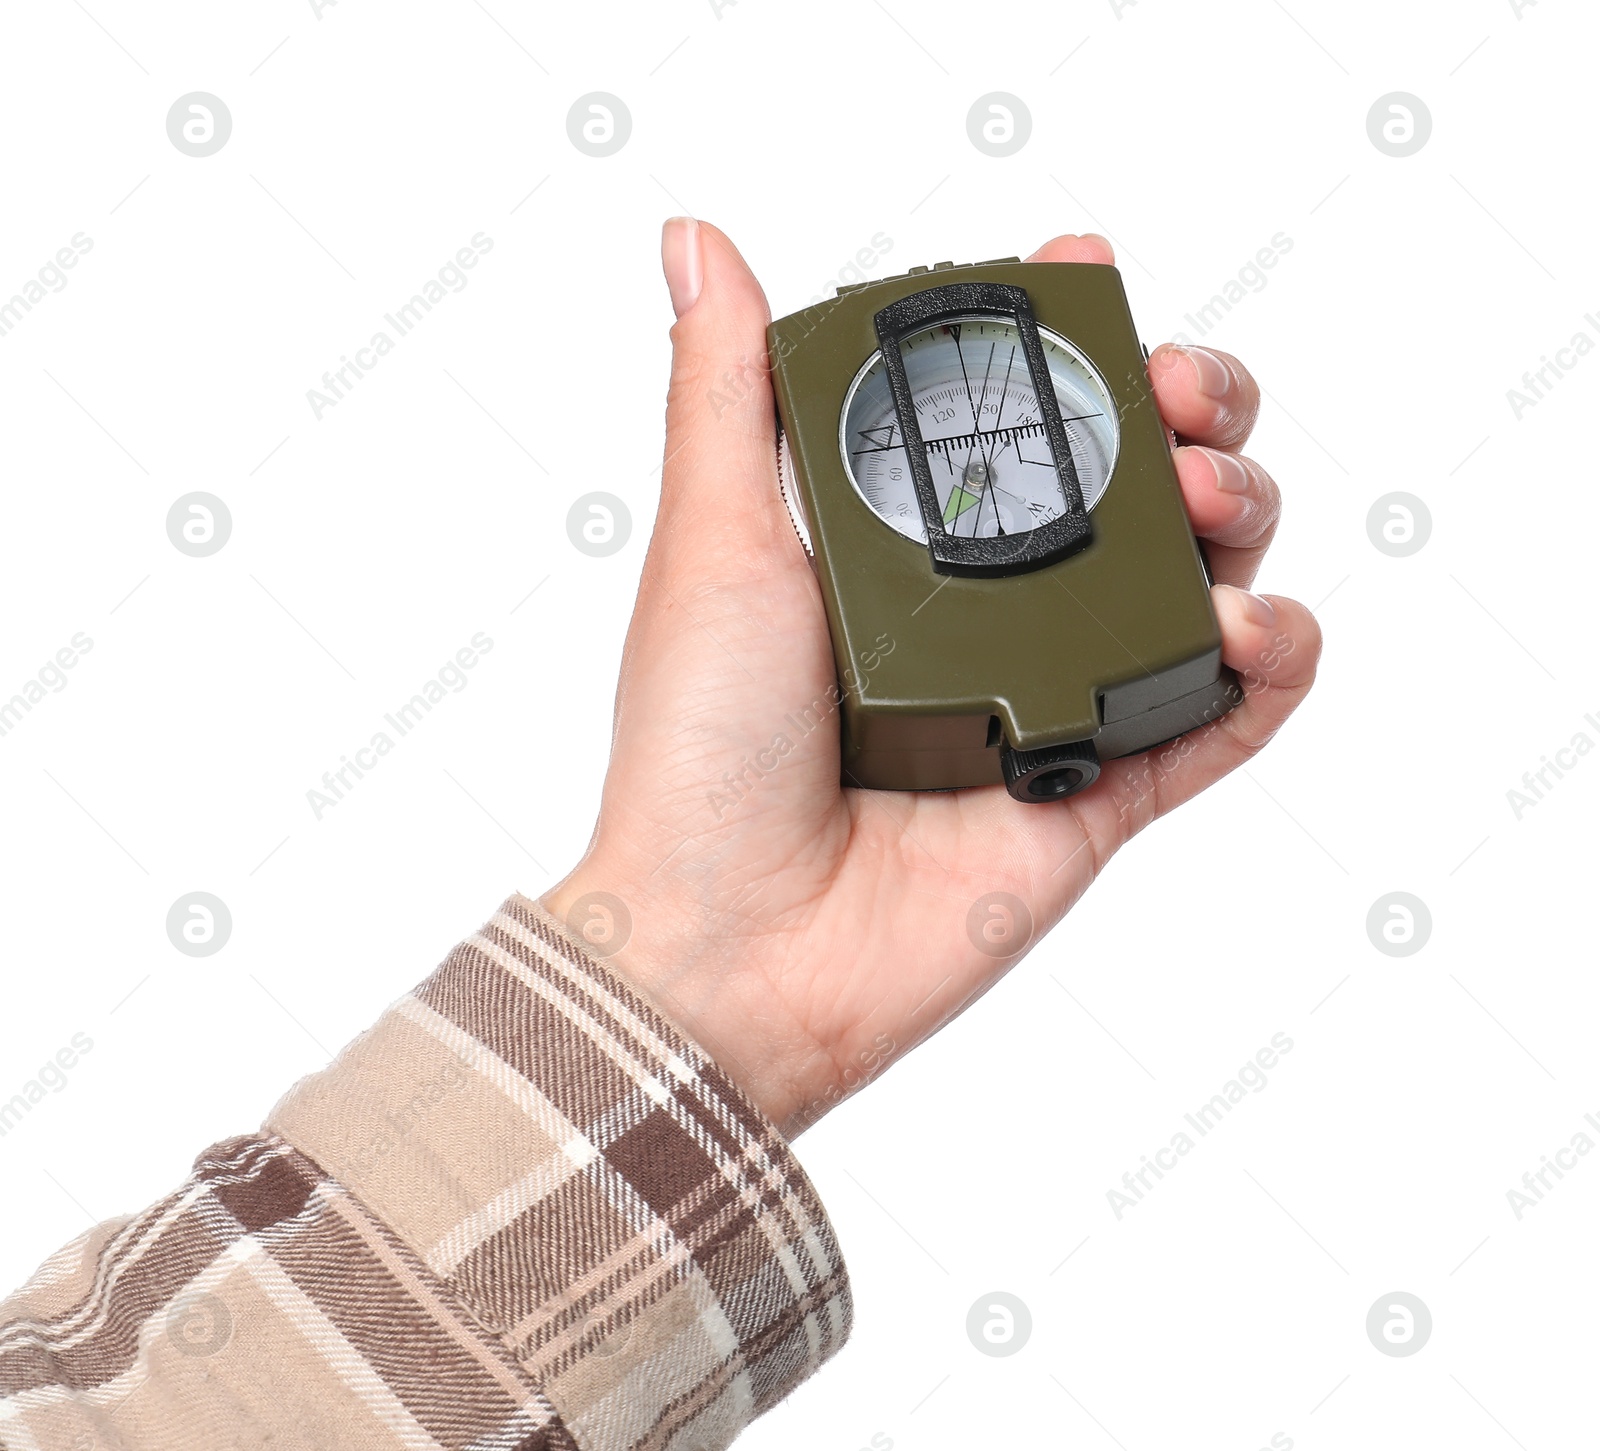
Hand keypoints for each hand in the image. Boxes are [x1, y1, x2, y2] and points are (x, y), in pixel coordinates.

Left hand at [543, 220, 1320, 1138]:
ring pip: (1199, 581)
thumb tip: (696, 239)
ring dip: (1242, 516)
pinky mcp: (1101, 797)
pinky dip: (1272, 663)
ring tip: (1209, 506)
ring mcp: (1053, 702)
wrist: (729, 945)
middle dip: (1191, 412)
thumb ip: (731, 390)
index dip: (1077, 337)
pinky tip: (1249, 627)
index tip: (1092, 278)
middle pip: (1138, 480)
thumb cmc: (698, 749)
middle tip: (1180, 401)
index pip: (1023, 410)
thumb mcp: (713, 541)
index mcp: (906, 541)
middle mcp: (990, 611)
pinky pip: (1224, 721)